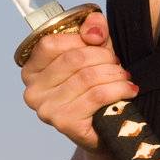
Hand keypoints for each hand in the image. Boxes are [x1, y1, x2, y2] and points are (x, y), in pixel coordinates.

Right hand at [17, 10, 138, 154]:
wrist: (101, 130)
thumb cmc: (93, 86)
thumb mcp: (93, 50)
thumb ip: (92, 29)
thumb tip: (94, 32)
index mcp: (31, 70)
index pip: (50, 44)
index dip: (78, 39)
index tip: (99, 43)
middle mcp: (33, 91)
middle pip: (72, 60)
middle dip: (103, 56)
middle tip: (117, 62)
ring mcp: (47, 109)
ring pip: (87, 77)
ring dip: (114, 73)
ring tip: (124, 76)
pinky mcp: (65, 123)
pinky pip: (97, 96)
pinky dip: (118, 89)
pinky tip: (128, 90)